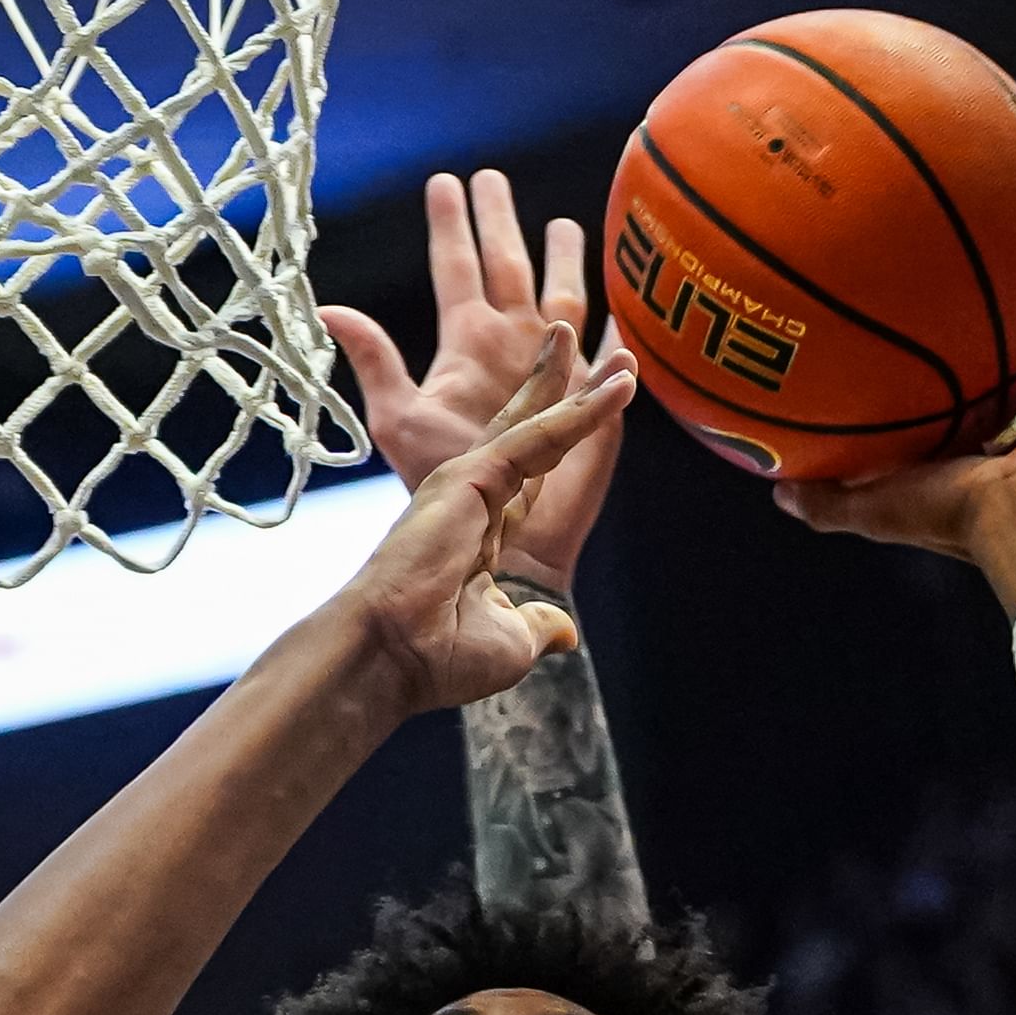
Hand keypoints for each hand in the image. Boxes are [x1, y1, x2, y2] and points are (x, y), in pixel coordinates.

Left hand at [321, 172, 628, 596]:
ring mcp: (558, 368)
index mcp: (466, 344)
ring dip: (564, 258)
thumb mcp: (400, 418)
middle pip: (509, 266)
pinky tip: (629, 291)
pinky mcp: (596, 396)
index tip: (445, 182)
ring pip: (565, 294)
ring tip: (562, 221)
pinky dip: (622, 320)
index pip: (458, 270)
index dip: (452, 228)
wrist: (501, 541)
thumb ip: (375, 361)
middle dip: (500, 221)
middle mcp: (511, 346)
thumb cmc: (446, 490)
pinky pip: (614, 347)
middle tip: (492, 176)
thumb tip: (329, 307)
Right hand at [330, 326, 636, 715]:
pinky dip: (581, 411)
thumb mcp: (511, 641)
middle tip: (613, 362)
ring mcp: (469, 483)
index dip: (567, 442)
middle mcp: (473, 499)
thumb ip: (540, 625)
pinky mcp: (472, 477)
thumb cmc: (436, 656)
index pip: (534, 474)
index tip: (593, 416)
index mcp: (481, 534)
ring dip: (584, 390)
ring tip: (623, 358)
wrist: (392, 656)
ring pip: (541, 425)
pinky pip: (540, 437)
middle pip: (537, 435)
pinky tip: (616, 388)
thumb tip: (566, 632)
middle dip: (573, 396)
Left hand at [771, 273, 1015, 612]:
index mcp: (959, 464)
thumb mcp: (871, 508)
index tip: (908, 354)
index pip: (943, 422)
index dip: (928, 392)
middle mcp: (1005, 441)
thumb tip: (775, 489)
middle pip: (994, 386)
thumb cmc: (944, 516)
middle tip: (970, 300)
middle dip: (984, 352)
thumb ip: (826, 501)